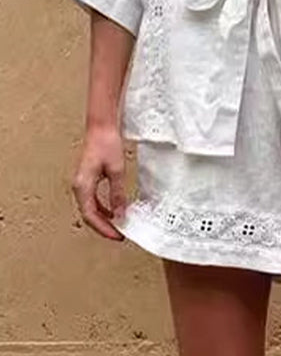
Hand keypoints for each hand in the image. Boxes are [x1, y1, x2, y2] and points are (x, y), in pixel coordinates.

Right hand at [71, 124, 127, 239]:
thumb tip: (120, 213)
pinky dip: (102, 208)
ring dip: (103, 218)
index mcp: (83, 186)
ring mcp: (82, 183)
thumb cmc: (106, 143)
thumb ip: (117, 194)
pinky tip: (112, 210)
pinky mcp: (87, 179)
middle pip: (88, 215)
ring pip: (90, 208)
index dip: (104, 228)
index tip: (117, 235)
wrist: (101, 127)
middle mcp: (79, 186)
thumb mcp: (116, 170)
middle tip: (119, 234)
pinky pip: (92, 199)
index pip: (91, 215)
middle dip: (103, 226)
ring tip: (117, 225)